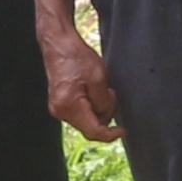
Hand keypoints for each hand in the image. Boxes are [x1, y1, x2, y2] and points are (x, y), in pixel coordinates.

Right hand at [43, 25, 119, 143]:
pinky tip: (90, 89)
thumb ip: (104, 102)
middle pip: (90, 126)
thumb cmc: (77, 57)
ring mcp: (58, 109)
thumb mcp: (99, 78)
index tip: (123, 131)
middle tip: (109, 91)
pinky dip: (90, 105)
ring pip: (86, 120)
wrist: (59, 44)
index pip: (93, 131)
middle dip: (104, 113)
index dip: (111, 135)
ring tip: (98, 87)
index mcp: (69, 105)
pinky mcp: (59, 104)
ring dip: (97, 108)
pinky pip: (80, 112)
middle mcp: (60, 111)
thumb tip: (106, 118)